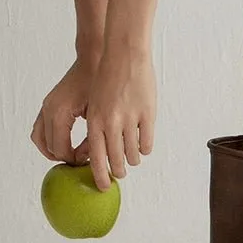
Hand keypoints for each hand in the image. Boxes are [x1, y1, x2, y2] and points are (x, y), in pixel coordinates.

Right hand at [30, 53, 101, 164]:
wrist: (93, 59)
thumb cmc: (98, 81)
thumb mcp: (98, 114)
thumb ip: (92, 138)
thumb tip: (90, 156)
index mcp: (59, 113)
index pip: (60, 149)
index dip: (74, 160)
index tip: (89, 161)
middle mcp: (48, 110)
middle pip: (50, 147)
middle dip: (65, 157)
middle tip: (82, 160)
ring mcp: (46, 106)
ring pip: (39, 139)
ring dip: (53, 150)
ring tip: (72, 154)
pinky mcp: (48, 104)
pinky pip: (40, 129)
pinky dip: (49, 139)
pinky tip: (67, 142)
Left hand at [85, 45, 155, 191]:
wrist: (124, 55)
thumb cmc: (107, 79)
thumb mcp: (94, 105)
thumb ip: (97, 129)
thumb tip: (99, 156)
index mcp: (94, 121)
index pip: (97, 160)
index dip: (100, 177)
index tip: (104, 187)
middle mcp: (111, 123)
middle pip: (116, 162)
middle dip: (118, 172)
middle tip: (120, 173)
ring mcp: (130, 119)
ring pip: (133, 155)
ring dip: (132, 160)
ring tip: (132, 158)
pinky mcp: (148, 114)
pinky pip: (147, 143)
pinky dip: (145, 148)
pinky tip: (142, 146)